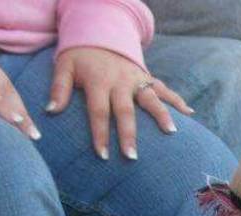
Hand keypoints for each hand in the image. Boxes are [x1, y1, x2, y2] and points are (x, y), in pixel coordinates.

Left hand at [48, 47, 192, 159]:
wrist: (99, 33)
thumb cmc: (79, 56)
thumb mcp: (63, 66)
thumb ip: (58, 88)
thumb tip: (51, 110)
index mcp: (99, 81)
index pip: (99, 111)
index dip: (101, 134)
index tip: (103, 155)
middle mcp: (120, 81)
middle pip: (126, 111)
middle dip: (130, 135)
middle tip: (132, 156)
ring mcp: (137, 79)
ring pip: (152, 98)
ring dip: (162, 115)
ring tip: (171, 132)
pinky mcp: (147, 77)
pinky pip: (164, 89)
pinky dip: (178, 100)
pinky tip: (190, 113)